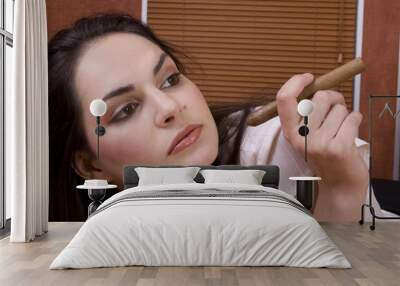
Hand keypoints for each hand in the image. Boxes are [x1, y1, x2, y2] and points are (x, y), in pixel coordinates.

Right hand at [276, 73, 368, 220]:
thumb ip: (306, 113)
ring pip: (339, 107)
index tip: (309, 77)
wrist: (339, 186)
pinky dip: (355, 121)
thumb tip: (317, 86)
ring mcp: (319, 144)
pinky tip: (349, 135)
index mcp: (289, 132)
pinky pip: (353, 117)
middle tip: (335, 109)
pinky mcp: (338, 148)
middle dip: (333, 98)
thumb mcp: (306, 136)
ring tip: (341, 130)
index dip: (296, 82)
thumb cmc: (325, 156)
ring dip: (345, 114)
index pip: (284, 99)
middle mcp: (301, 137)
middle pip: (319, 97)